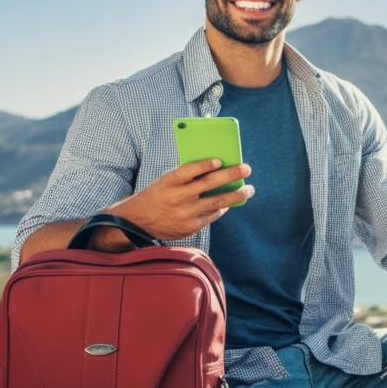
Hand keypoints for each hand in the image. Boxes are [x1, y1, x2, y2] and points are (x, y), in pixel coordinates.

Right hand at [90, 159, 253, 249]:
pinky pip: (212, 215)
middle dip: (231, 175)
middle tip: (246, 169)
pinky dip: (223, 207)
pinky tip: (231, 202)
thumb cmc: (156, 196)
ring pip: (216, 202)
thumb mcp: (165, 182)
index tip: (220, 161)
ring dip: (235, 195)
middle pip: (209, 184)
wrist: (138, 223)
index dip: (205, 165)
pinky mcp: (191, 227)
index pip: (189, 170)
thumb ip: (186, 176)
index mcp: (169, 182)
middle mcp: (177, 197)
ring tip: (248, 189)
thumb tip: (215, 168)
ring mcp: (185, 214)